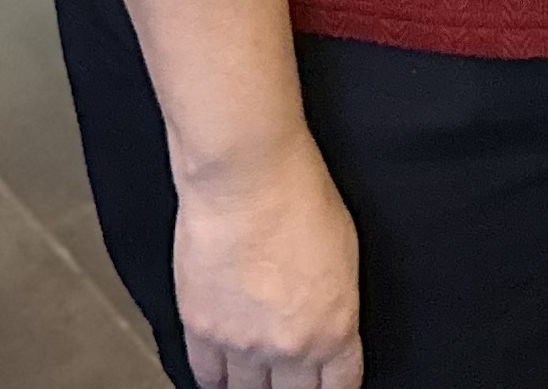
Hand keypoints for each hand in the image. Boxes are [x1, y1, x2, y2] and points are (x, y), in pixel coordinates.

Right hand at [171, 143, 361, 388]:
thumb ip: (336, 302)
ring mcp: (243, 343)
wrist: (246, 178)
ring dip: (252, 387)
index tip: (326, 386)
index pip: (340, 386)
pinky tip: (220, 375)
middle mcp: (290, 346)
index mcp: (335, 328)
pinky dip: (214, 379)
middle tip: (288, 380)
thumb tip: (327, 320)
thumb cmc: (298, 196)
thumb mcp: (344, 253)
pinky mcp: (202, 329)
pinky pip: (207, 375)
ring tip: (255, 379)